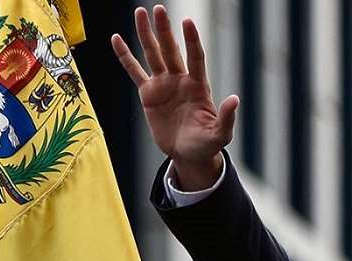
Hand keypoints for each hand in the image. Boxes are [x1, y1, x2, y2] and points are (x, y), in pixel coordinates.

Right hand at [111, 5, 237, 188]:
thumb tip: (234, 99)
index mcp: (198, 86)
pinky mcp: (149, 94)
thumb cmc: (207, 144)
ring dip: (146, 34)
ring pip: (153, 54)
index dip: (191, 41)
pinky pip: (134, 71)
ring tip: (140, 12)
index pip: (196, 58)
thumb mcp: (220, 134)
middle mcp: (180, 80)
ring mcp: (163, 85)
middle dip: (165, 30)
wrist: (188, 154)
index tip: (187, 22)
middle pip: (171, 50)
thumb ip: (226, 117)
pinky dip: (125, 56)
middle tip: (159, 9)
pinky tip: (116, 39)